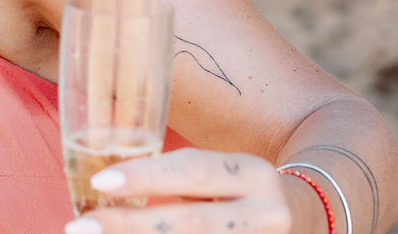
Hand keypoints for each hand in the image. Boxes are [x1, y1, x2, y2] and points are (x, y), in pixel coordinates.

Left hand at [65, 149, 291, 233]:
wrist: (316, 218)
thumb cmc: (245, 193)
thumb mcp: (226, 173)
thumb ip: (179, 177)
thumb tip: (101, 185)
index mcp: (253, 175)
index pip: (194, 171)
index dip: (146, 177)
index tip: (100, 181)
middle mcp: (266, 215)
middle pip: (191, 223)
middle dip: (131, 226)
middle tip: (81, 227)